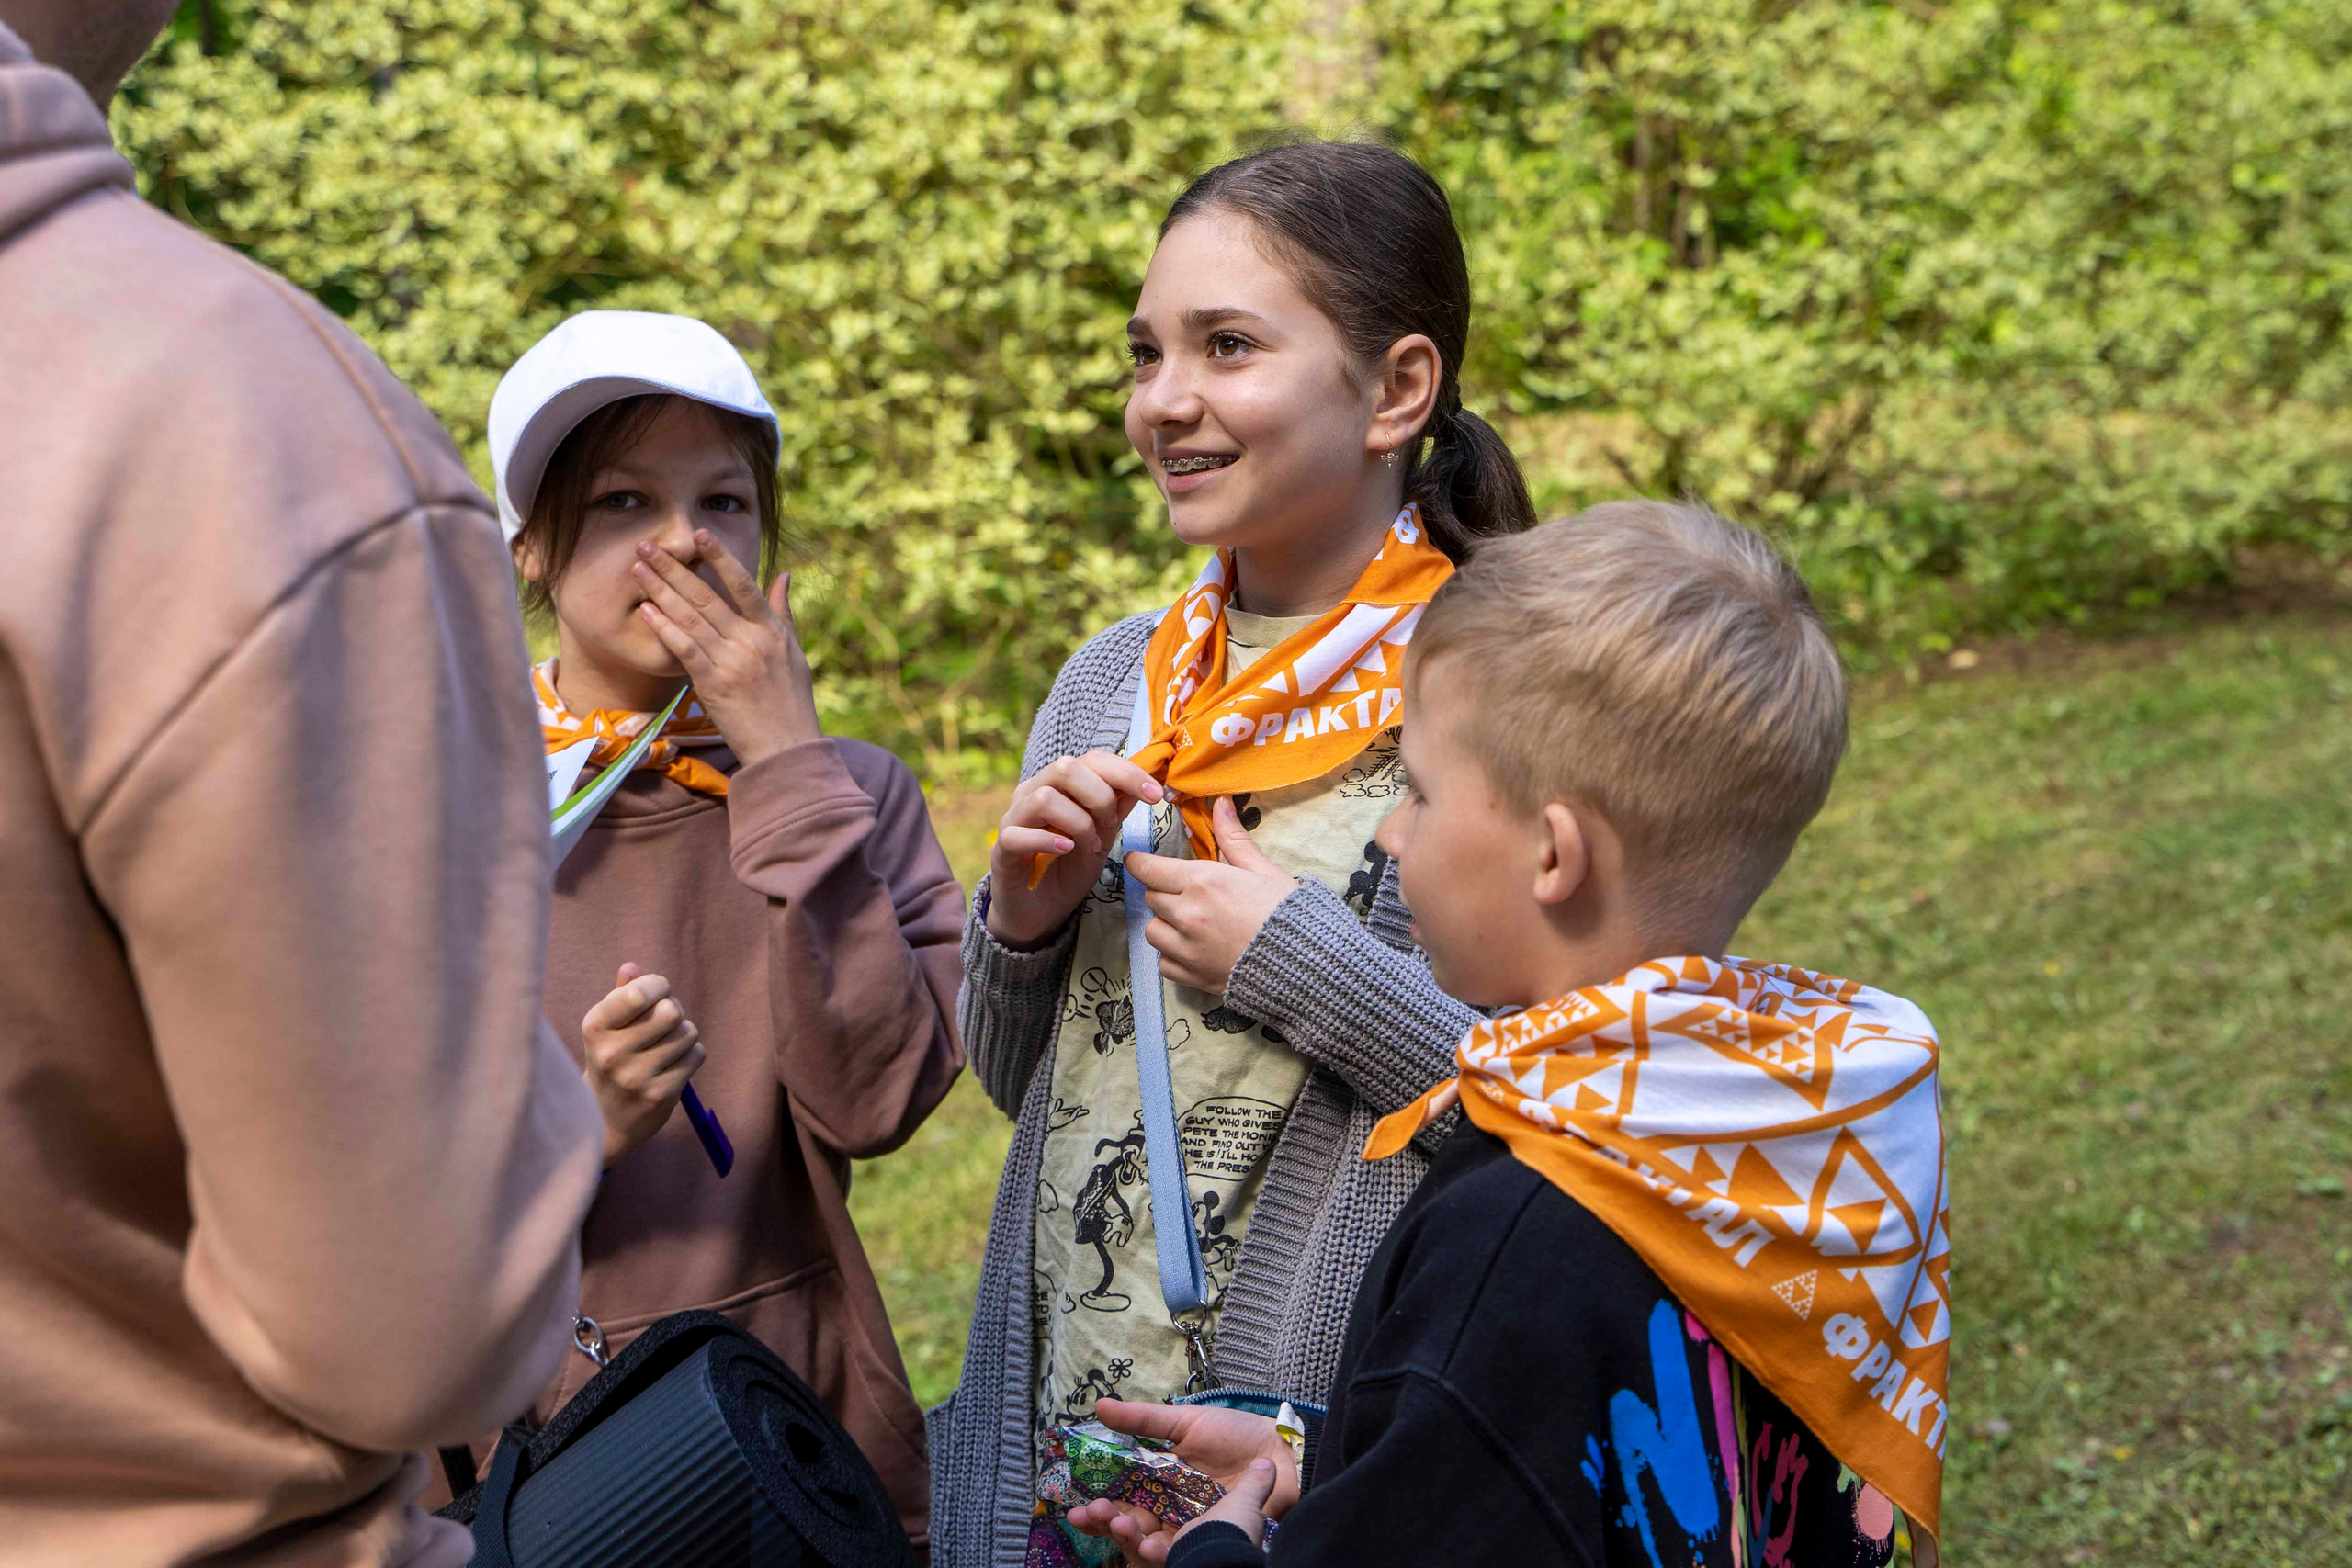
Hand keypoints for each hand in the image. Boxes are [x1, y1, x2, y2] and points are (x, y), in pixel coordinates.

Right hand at [582, 963, 704, 1166]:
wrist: (605, 1119)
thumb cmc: (612, 1060)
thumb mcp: (608, 1027)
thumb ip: (622, 994)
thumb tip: (631, 967)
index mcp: (595, 1027)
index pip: (639, 992)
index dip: (658, 986)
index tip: (656, 993)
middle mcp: (612, 1053)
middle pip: (671, 1010)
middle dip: (674, 1011)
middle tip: (663, 1023)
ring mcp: (636, 1077)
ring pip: (687, 1032)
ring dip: (683, 1035)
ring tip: (664, 1048)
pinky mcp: (660, 1095)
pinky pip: (696, 1055)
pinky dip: (690, 1056)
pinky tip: (671, 1067)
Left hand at [631, 530, 820, 767]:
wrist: (787, 748)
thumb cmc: (791, 703)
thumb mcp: (794, 653)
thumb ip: (783, 612)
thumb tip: (783, 574)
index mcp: (771, 630)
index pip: (743, 584)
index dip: (720, 557)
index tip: (699, 533)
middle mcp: (751, 640)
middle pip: (707, 596)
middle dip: (674, 568)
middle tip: (648, 545)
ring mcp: (732, 661)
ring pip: (691, 617)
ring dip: (661, 590)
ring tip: (638, 568)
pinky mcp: (714, 684)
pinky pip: (684, 649)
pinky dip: (665, 627)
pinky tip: (646, 609)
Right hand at [985, 751, 1163, 948]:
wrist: (1039, 911)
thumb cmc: (1068, 869)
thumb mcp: (1102, 838)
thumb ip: (1116, 810)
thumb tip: (1143, 782)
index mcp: (1059, 785)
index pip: (1091, 759)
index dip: (1126, 772)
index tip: (1155, 795)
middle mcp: (1032, 793)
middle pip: (1065, 767)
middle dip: (1099, 796)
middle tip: (1110, 825)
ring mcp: (1013, 819)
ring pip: (1044, 797)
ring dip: (1078, 822)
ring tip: (1089, 846)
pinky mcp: (1001, 849)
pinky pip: (1018, 833)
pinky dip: (1048, 840)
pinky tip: (1066, 850)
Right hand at [1061, 1398, 1297, 1562]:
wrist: (1281, 1451)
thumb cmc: (1235, 1433)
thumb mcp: (1185, 1422)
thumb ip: (1143, 1420)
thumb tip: (1100, 1407)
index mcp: (1160, 1482)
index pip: (1122, 1501)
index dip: (1100, 1508)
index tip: (1078, 1508)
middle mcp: (1170, 1509)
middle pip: (1131, 1526)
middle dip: (1108, 1526)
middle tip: (1090, 1517)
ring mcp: (1191, 1526)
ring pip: (1151, 1542)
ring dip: (1131, 1540)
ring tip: (1120, 1528)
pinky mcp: (1212, 1538)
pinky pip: (1184, 1551)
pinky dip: (1164, 1552)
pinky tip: (1152, 1546)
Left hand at [1124, 797, 1297, 993]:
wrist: (1306, 965)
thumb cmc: (1289, 913)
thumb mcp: (1264, 870)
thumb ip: (1234, 839)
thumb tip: (1220, 804)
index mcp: (1203, 881)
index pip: (1149, 869)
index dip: (1140, 863)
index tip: (1139, 861)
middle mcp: (1187, 914)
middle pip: (1151, 897)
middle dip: (1163, 891)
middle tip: (1185, 892)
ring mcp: (1187, 948)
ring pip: (1152, 930)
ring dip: (1164, 923)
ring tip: (1189, 922)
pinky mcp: (1192, 977)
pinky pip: (1164, 963)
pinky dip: (1173, 955)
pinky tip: (1194, 949)